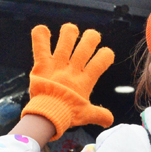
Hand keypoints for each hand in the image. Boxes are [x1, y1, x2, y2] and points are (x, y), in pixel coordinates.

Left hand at [21, 23, 114, 139]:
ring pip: (67, 38)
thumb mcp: (87, 115)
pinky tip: (42, 31)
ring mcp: (57, 64)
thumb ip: (99, 115)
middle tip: (90, 38)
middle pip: (87, 44)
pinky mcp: (42, 64)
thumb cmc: (67, 114)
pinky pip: (40, 45)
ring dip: (70, 31)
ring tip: (70, 32)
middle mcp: (73, 69)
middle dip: (91, 37)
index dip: (106, 54)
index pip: (102, 60)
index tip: (104, 55)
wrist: (47, 115)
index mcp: (85, 80)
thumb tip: (110, 120)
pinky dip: (40, 35)